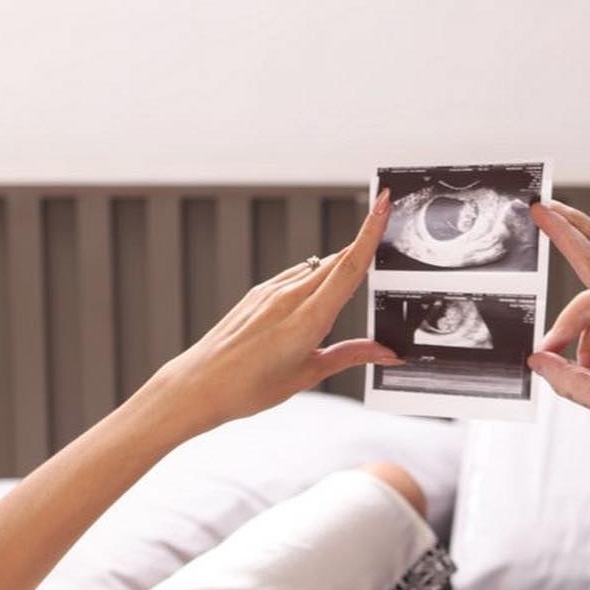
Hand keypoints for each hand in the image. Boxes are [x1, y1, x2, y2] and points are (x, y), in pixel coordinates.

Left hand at [150, 192, 400, 434]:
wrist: (201, 384)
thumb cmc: (250, 387)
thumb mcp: (309, 374)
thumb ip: (350, 356)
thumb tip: (387, 352)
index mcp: (309, 319)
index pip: (349, 266)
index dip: (370, 232)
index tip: (383, 201)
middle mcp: (290, 297)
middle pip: (338, 261)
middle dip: (363, 246)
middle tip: (388, 239)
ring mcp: (271, 291)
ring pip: (317, 268)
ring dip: (339, 267)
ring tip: (355, 279)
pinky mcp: (258, 293)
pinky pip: (295, 276)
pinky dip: (313, 279)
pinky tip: (316, 295)